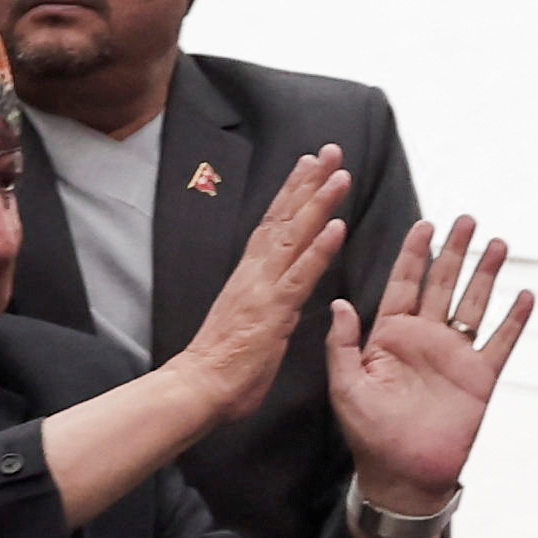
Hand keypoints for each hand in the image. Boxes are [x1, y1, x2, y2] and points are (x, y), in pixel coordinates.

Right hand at [169, 149, 354, 423]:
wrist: (198, 387)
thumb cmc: (223, 366)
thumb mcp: (249, 324)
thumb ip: (266, 303)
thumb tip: (280, 295)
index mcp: (250, 276)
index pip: (274, 224)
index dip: (293, 193)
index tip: (309, 165)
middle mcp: (255, 273)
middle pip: (284, 217)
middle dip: (308, 181)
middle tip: (329, 150)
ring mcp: (264, 288)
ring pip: (294, 236)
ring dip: (318, 203)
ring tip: (339, 173)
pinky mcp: (274, 310)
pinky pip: (301, 274)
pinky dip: (319, 249)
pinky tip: (336, 226)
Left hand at [331, 216, 533, 513]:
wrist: (403, 474)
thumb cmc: (369, 434)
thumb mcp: (346, 387)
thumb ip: (342, 344)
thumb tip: (338, 303)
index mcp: (390, 336)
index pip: (403, 283)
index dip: (414, 254)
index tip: (425, 225)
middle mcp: (425, 339)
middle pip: (442, 284)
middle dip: (454, 252)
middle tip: (466, 221)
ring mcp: (454, 357)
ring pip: (473, 305)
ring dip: (486, 275)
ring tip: (498, 244)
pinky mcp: (479, 379)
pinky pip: (500, 343)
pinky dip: (514, 320)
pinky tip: (525, 296)